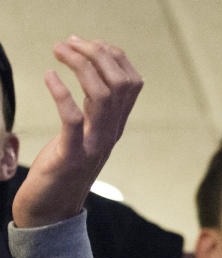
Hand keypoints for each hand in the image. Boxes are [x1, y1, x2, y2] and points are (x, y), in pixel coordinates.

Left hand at [12, 36, 141, 227]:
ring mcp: (94, 145)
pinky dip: (61, 93)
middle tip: (68, 42)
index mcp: (115, 126)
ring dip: (81, 65)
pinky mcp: (71, 156)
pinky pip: (74, 119)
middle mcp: (111, 134)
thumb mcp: (84, 134)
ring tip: (58, 50)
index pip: (132, 82)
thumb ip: (91, 110)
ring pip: (103, 95)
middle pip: (121, 83)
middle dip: (97, 53)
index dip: (113, 55)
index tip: (87, 43)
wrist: (51, 211)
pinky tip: (48, 76)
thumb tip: (90, 73)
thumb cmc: (62, 169)